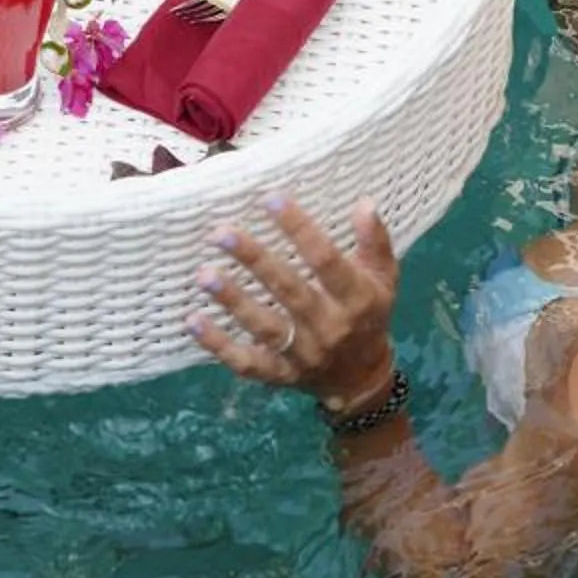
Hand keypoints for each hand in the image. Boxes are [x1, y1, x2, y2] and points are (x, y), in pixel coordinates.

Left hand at [189, 194, 401, 412]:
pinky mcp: (281, 375)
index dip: (300, 229)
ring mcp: (304, 355)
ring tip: (204, 273)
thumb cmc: (369, 314)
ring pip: (265, 327)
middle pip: (289, 291)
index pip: (327, 261)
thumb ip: (374, 240)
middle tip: (221, 232)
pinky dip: (219, 345)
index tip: (271, 198)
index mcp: (357, 299)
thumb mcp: (384, 277)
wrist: (361, 379)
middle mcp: (330, 328)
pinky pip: (248, 363)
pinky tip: (193, 320)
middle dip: (254, 260)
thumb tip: (364, 202)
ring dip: (232, 301)